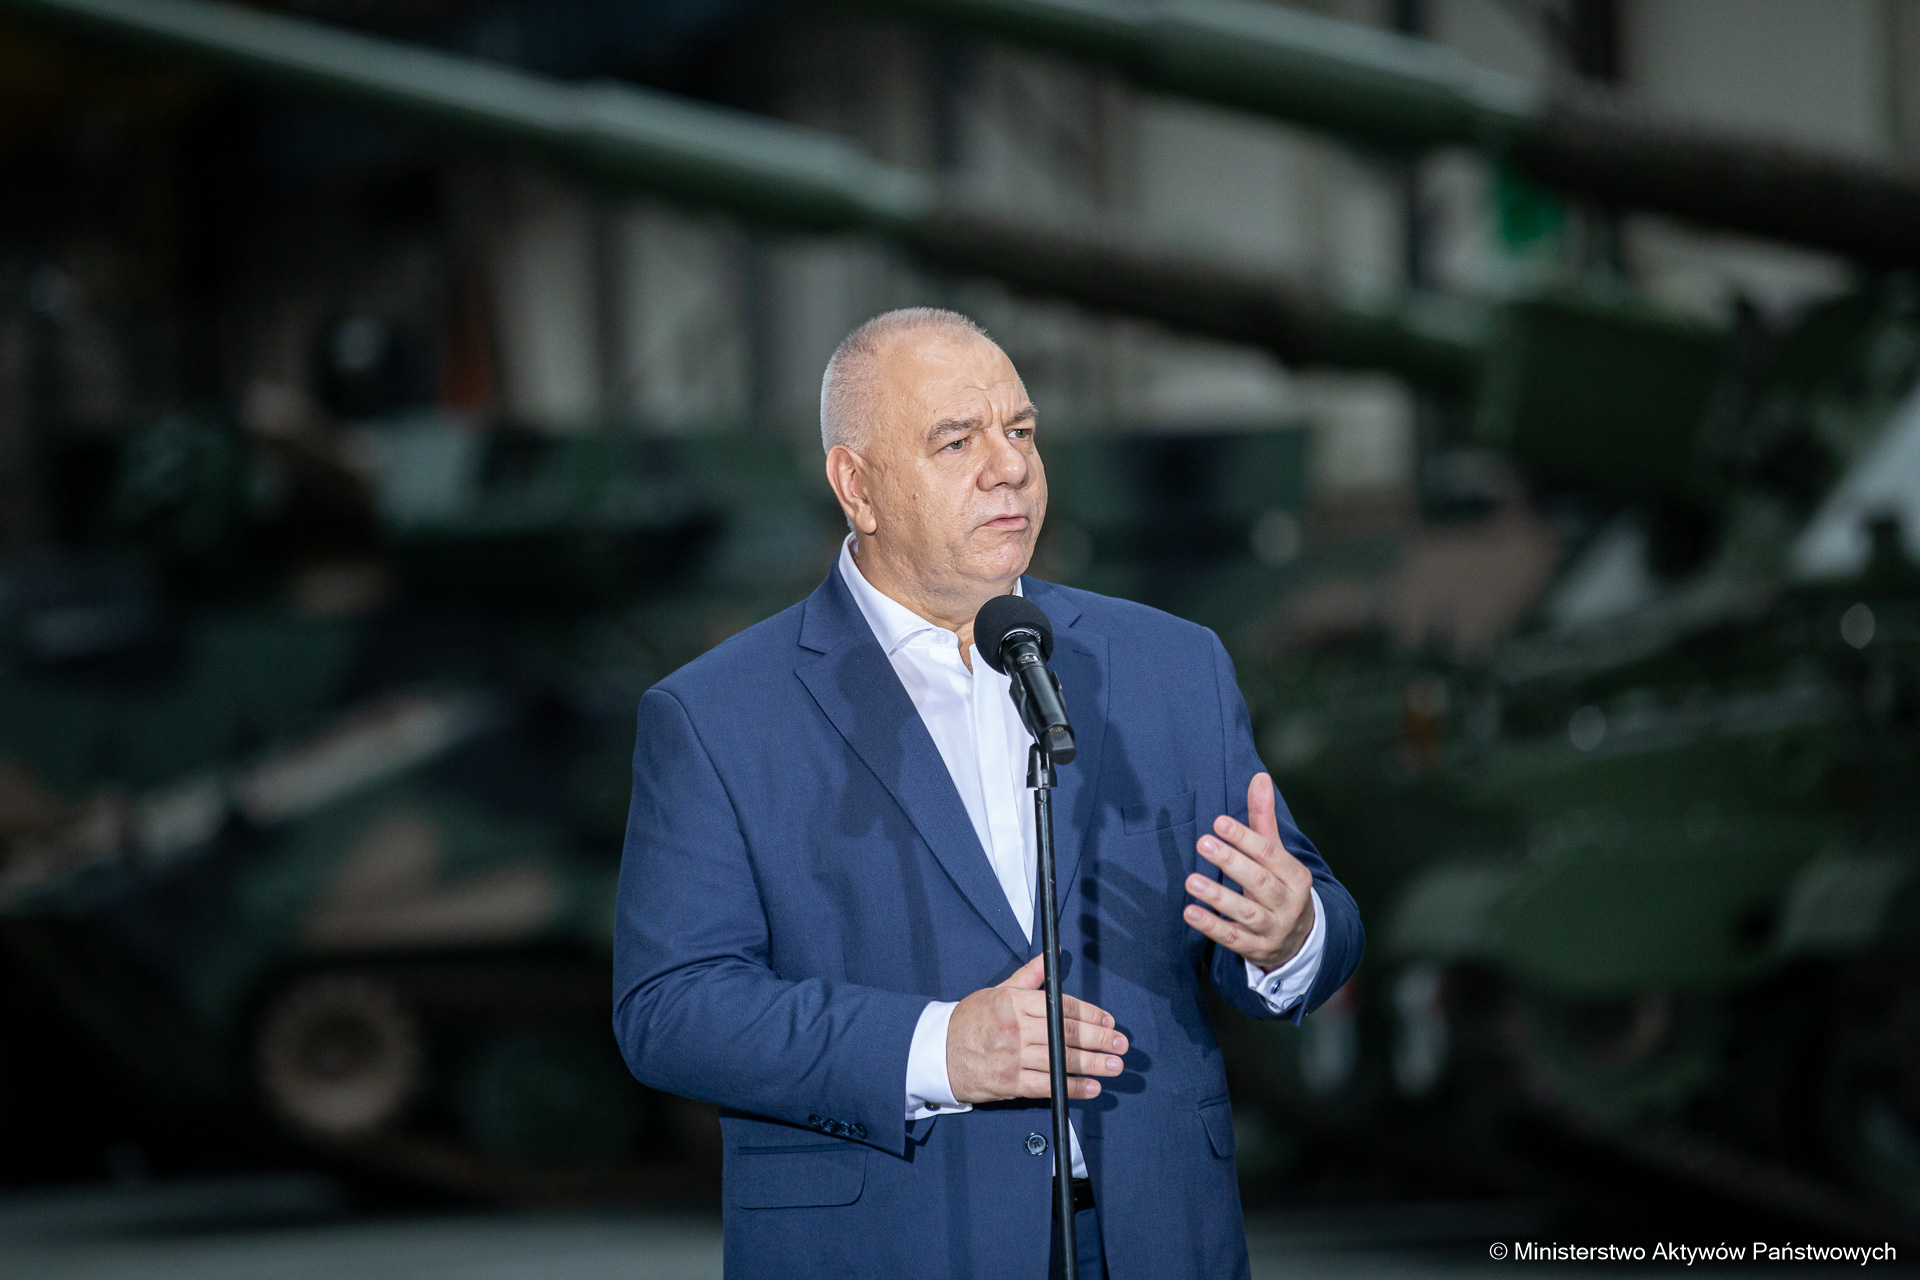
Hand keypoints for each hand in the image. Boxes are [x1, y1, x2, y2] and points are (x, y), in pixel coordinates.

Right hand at [946, 955, 1126, 1103]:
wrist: (939, 1052)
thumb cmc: (971, 1020)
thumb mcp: (998, 991)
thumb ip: (1030, 976)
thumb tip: (1053, 955)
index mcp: (1014, 1002)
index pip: (1062, 1006)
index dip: (1091, 1015)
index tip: (1109, 1022)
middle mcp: (1015, 1027)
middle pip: (1066, 1033)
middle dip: (1099, 1040)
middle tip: (1121, 1044)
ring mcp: (1013, 1056)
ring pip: (1060, 1060)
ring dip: (1092, 1064)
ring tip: (1114, 1066)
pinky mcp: (1009, 1082)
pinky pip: (1047, 1085)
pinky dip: (1072, 1087)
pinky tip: (1092, 1087)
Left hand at [1182, 772, 1314, 970]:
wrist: (1300, 940)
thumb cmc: (1280, 885)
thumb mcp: (1277, 855)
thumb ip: (1263, 819)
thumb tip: (1259, 776)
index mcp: (1296, 876)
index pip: (1271, 854)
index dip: (1245, 837)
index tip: (1219, 822)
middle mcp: (1288, 903)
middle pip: (1260, 882)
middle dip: (1231, 862)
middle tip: (1203, 843)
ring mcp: (1274, 929)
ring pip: (1246, 913)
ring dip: (1218, 897)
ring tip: (1191, 881)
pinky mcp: (1256, 949)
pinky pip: (1233, 939)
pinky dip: (1211, 927)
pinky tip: (1190, 913)